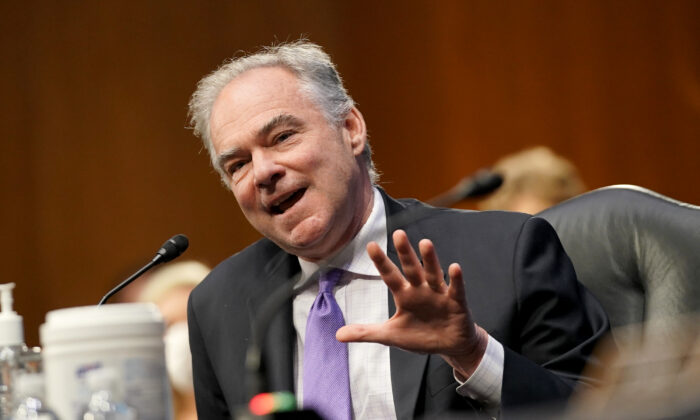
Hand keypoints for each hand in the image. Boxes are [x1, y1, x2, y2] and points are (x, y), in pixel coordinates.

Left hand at [336, 229, 488, 377]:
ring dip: (430, 259)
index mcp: (404, 295)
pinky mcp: (457, 303)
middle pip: (411, 268)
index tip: (371, 245)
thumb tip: (337, 335)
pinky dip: (456, 279)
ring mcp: (439, 294)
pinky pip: (456, 289)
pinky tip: (454, 267)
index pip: (390, 276)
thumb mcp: (391, 335)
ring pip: (433, 273)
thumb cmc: (420, 335)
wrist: (449, 346)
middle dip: (405, 252)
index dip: (381, 262)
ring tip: (425, 243)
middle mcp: (421, 290)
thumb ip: (366, 332)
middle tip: (398, 233)